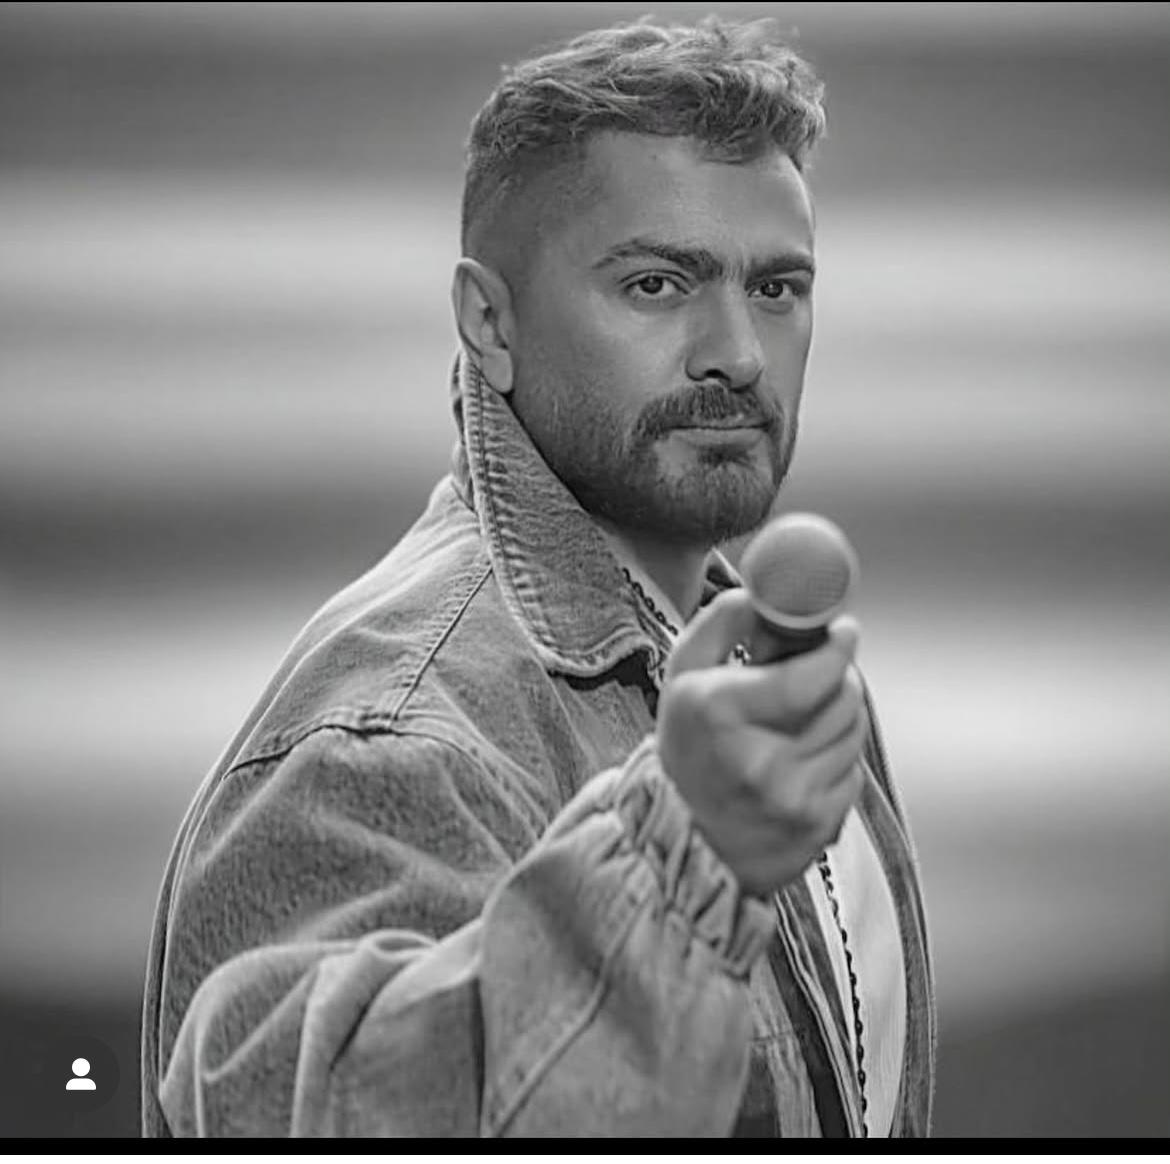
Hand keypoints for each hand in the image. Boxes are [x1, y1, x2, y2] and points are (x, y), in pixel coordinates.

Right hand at [656, 589, 867, 896]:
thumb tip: (760, 595)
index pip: (811, 676)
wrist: (679, 838)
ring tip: (805, 721)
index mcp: (722, 713)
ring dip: (839, 718)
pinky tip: (803, 762)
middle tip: (822, 673)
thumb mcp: (683, 676)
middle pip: (843, 700)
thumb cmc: (687, 751)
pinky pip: (853, 776)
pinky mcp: (817, 828)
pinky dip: (837, 761)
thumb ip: (720, 624)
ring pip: (853, 736)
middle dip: (839, 677)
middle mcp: (760, 760)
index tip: (843, 631)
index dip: (837, 648)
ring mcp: (792, 799)